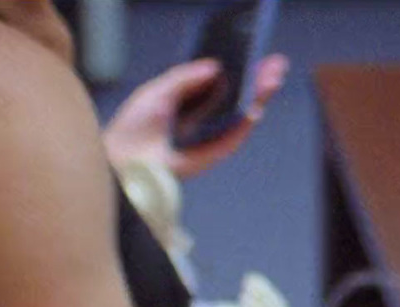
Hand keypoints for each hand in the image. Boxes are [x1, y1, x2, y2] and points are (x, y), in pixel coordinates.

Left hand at [101, 55, 288, 179]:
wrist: (121, 159)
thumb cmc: (134, 127)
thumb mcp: (158, 91)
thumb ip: (185, 77)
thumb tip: (215, 67)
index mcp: (193, 101)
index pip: (225, 83)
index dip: (243, 69)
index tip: (259, 54)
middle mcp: (206, 118)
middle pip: (239, 97)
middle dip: (259, 81)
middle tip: (277, 65)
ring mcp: (210, 136)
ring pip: (241, 116)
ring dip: (259, 99)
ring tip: (273, 81)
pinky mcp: (210, 155)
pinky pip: (232, 140)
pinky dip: (244, 126)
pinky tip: (254, 110)